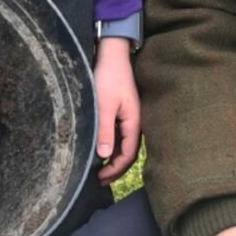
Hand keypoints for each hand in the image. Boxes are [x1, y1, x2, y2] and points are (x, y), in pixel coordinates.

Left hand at [94, 37, 140, 182]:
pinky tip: (102, 150)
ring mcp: (130, 118)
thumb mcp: (104, 105)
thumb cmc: (109, 77)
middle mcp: (135, 123)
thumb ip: (104, 130)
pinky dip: (112, 146)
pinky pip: (120, 136)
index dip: (115, 169)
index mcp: (134, 123)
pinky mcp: (123, 112)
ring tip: (99, 169)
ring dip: (113, 159)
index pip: (128, 155)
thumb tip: (104, 155)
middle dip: (115, 168)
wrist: (113, 54)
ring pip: (124, 145)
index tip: (100, 178)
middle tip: (100, 180)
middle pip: (128, 153)